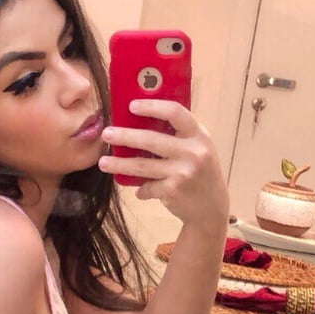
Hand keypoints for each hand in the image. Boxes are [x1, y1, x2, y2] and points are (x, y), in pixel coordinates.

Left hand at [98, 98, 229, 226]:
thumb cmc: (200, 172)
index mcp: (199, 135)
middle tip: (106, 133)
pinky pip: (147, 187)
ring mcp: (182, 173)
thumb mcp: (198, 148)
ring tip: (103, 162)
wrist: (211, 207)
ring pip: (142, 166)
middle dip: (125, 136)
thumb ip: (179, 135)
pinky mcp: (173, 191)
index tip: (132, 105)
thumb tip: (141, 121)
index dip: (152, 107)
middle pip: (151, 140)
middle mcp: (192, 152)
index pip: (175, 112)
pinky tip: (139, 190)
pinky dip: (141, 189)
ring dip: (119, 164)